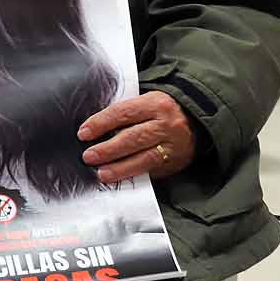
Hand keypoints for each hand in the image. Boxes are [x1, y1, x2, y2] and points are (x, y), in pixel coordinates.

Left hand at [78, 91, 196, 183]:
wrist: (196, 119)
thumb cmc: (160, 110)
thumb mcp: (145, 102)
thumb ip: (124, 114)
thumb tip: (94, 129)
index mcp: (154, 104)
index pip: (122, 113)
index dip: (101, 123)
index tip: (83, 134)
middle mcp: (165, 124)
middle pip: (133, 137)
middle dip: (109, 149)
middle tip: (89, 156)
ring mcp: (173, 145)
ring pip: (145, 158)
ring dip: (121, 167)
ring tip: (102, 173)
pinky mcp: (176, 162)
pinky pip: (155, 170)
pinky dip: (136, 175)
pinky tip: (122, 178)